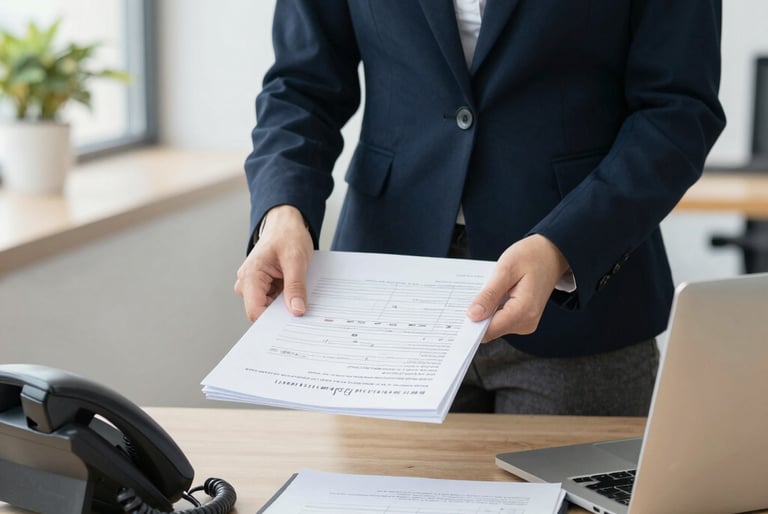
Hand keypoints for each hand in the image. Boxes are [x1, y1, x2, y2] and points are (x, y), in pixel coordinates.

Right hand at [234, 205, 312, 320]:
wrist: (285, 222)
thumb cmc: (288, 235)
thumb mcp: (296, 260)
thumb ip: (295, 287)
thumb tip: (297, 311)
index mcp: (250, 275)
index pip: (255, 311)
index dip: (273, 321)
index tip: (292, 324)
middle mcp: (247, 282)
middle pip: (262, 312)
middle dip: (281, 314)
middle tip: (302, 311)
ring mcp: (253, 285)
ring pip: (269, 308)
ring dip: (285, 306)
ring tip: (301, 296)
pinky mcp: (262, 286)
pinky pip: (274, 301)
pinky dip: (286, 300)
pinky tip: (297, 294)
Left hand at [467, 234, 569, 341]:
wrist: (552, 254)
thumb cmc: (531, 256)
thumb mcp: (506, 270)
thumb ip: (489, 294)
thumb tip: (473, 316)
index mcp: (524, 311)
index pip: (488, 330)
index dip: (471, 324)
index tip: (455, 314)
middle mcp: (526, 322)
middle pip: (490, 330)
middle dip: (476, 315)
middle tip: (469, 294)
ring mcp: (525, 323)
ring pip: (493, 325)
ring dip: (484, 310)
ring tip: (485, 289)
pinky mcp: (523, 319)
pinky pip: (500, 319)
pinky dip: (492, 308)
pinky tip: (491, 293)